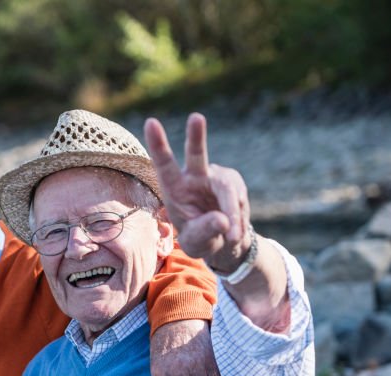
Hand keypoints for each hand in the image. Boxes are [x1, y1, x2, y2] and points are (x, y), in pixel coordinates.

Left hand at [143, 114, 252, 274]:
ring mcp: (216, 177)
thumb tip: (223, 220)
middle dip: (196, 136)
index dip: (158, 145)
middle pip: (196, 154)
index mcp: (174, 188)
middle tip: (196, 117)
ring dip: (233, 215)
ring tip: (232, 237)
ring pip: (228, 191)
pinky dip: (239, 219)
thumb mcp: (197, 243)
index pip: (164, 165)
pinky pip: (239, 201)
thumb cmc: (200, 238)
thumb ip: (205, 232)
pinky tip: (235, 231)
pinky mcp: (233, 182)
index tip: (150, 122)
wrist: (222, 239)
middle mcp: (194, 176)